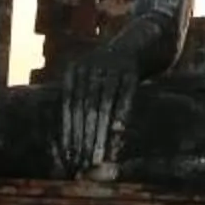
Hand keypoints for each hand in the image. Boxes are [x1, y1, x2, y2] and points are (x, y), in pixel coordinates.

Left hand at [56, 35, 146, 177]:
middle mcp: (91, 67)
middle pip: (85, 109)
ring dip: (100, 133)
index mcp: (75, 70)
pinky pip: (126, 95)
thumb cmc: (109, 70)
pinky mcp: (131, 69)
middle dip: (84, 138)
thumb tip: (67, 137)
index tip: (69, 155)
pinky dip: (121, 113)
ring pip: (103, 105)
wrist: (136, 41)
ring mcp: (111, 67)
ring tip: (98, 157)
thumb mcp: (89, 79)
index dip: (69, 131)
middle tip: (82, 163)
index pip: (69, 106)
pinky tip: (118, 132)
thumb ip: (79, 101)